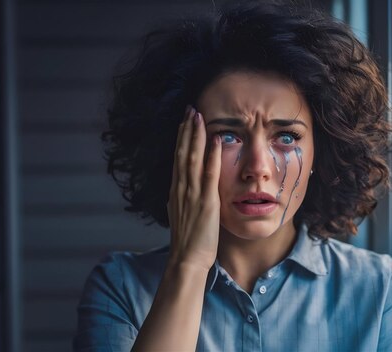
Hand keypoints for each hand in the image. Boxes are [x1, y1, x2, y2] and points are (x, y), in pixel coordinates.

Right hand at [166, 105, 221, 272]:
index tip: (184, 121)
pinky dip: (211, 155)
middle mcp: (181, 188)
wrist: (187, 260)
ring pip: (191, 158)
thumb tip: (182, 189)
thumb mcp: (182, 214)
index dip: (181, 138)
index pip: (178, 158)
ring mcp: (192, 194)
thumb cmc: (188, 241)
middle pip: (182, 152)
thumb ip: (183, 198)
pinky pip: (208, 174)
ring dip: (195, 135)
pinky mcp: (206, 202)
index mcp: (176, 190)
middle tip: (190, 109)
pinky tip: (215, 140)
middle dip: (186, 129)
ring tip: (198, 115)